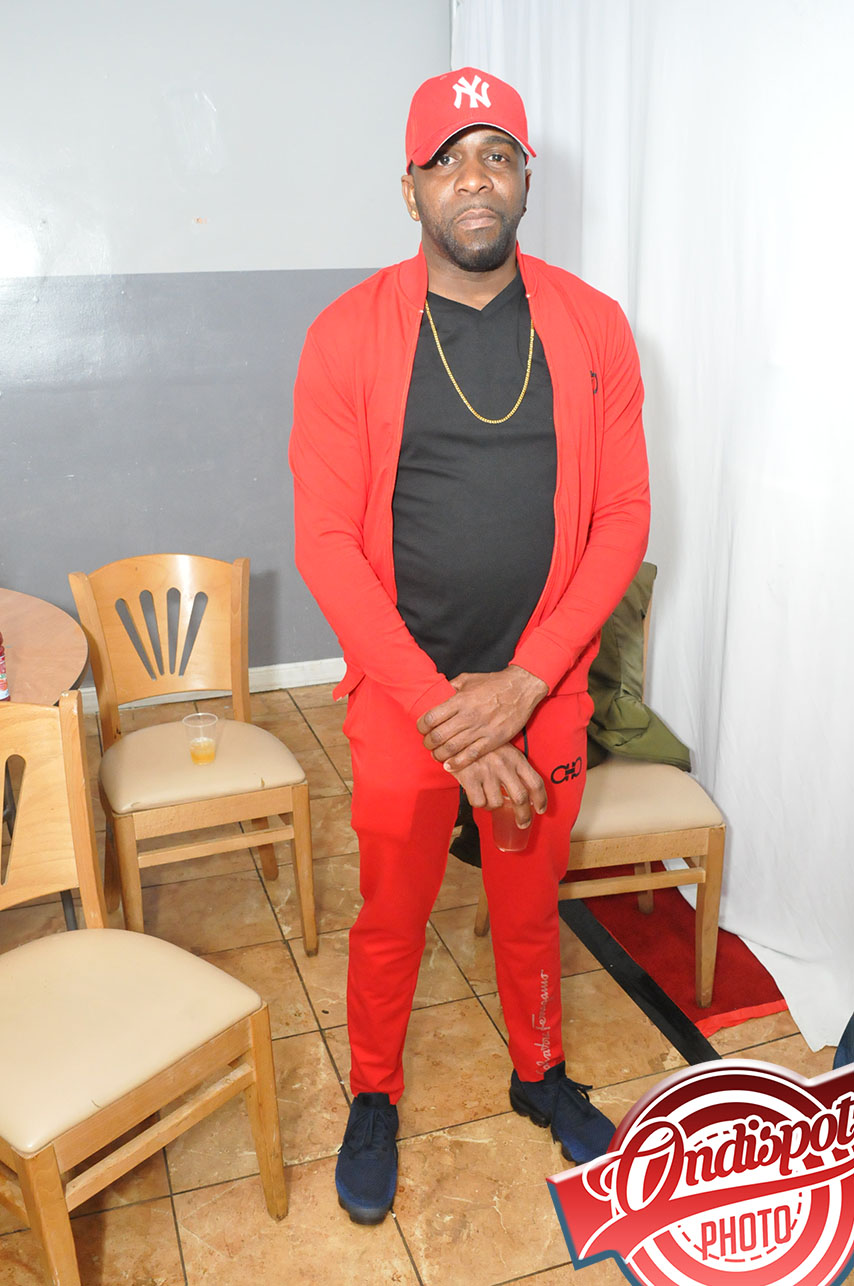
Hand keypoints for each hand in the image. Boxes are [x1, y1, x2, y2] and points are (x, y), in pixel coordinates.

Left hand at [416, 666, 548, 769]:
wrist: (521, 687)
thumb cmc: (493, 683)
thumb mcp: (468, 679)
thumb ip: (450, 687)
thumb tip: (435, 694)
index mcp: (460, 700)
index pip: (431, 718)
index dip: (421, 727)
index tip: (422, 729)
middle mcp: (468, 715)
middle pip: (438, 736)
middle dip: (428, 743)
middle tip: (428, 744)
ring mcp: (481, 729)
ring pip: (452, 748)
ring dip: (439, 755)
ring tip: (437, 754)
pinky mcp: (493, 740)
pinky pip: (471, 755)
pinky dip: (457, 763)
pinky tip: (450, 765)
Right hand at [453, 743, 547, 829]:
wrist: (457, 735)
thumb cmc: (483, 746)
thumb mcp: (505, 751)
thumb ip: (516, 768)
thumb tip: (528, 795)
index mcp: (516, 758)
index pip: (535, 783)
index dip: (541, 800)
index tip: (540, 810)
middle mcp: (504, 765)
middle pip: (520, 798)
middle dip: (524, 816)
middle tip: (522, 823)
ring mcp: (487, 772)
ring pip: (497, 803)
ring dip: (494, 806)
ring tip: (489, 796)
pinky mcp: (470, 777)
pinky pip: (479, 802)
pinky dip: (479, 803)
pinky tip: (476, 793)